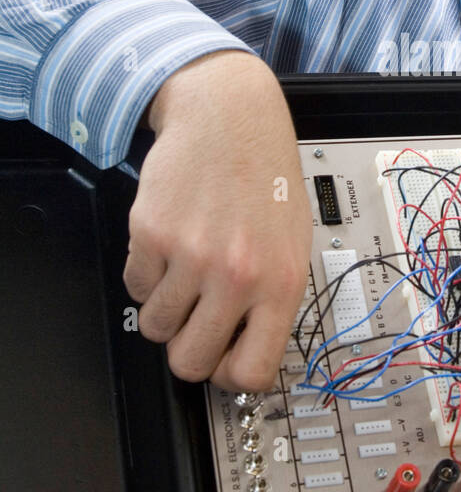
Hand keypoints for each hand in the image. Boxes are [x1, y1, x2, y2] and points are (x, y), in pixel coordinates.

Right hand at [123, 51, 312, 390]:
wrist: (229, 117)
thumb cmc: (266, 179)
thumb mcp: (293, 245)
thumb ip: (272, 302)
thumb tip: (245, 356)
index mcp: (281, 285)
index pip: (250, 374)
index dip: (230, 374)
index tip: (224, 360)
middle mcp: (237, 276)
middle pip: (189, 364)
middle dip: (188, 350)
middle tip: (196, 321)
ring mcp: (190, 256)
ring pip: (156, 328)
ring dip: (167, 308)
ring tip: (186, 271)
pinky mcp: (150, 234)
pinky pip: (136, 287)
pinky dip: (148, 274)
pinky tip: (171, 243)